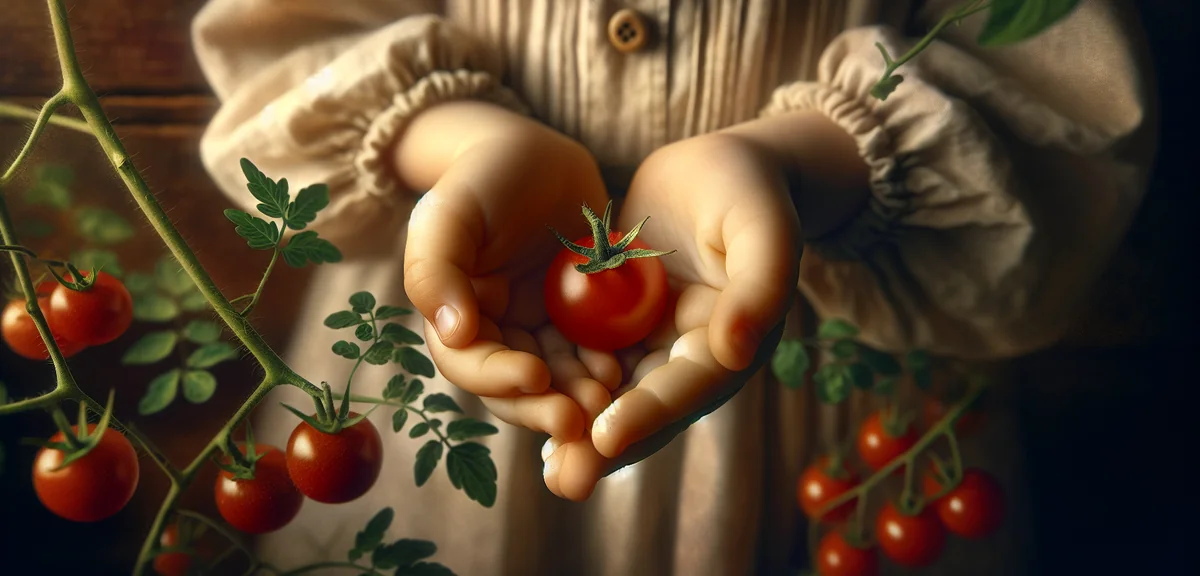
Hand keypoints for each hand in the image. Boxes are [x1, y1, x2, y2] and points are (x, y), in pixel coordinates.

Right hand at [397, 101, 617, 441]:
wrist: (539, 156)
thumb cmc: (483, 177)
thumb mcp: (449, 213)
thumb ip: (436, 269)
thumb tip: (454, 333)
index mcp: (455, 316)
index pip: (469, 363)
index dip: (498, 378)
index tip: (535, 377)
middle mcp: (497, 333)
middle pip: (514, 388)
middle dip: (545, 406)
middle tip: (580, 418)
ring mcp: (541, 329)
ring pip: (558, 379)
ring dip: (579, 396)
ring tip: (608, 400)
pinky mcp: (582, 321)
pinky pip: (593, 352)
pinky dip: (606, 366)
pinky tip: (625, 369)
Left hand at [542, 131, 803, 500]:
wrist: (721, 167)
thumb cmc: (750, 190)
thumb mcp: (764, 228)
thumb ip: (759, 287)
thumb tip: (732, 351)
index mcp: (735, 342)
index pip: (690, 384)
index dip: (650, 412)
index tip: (606, 436)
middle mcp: (695, 355)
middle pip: (650, 408)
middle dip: (607, 446)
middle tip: (565, 480)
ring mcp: (656, 342)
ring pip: (617, 396)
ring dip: (582, 433)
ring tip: (547, 469)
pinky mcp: (624, 324)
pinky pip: (593, 362)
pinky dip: (566, 387)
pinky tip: (528, 409)